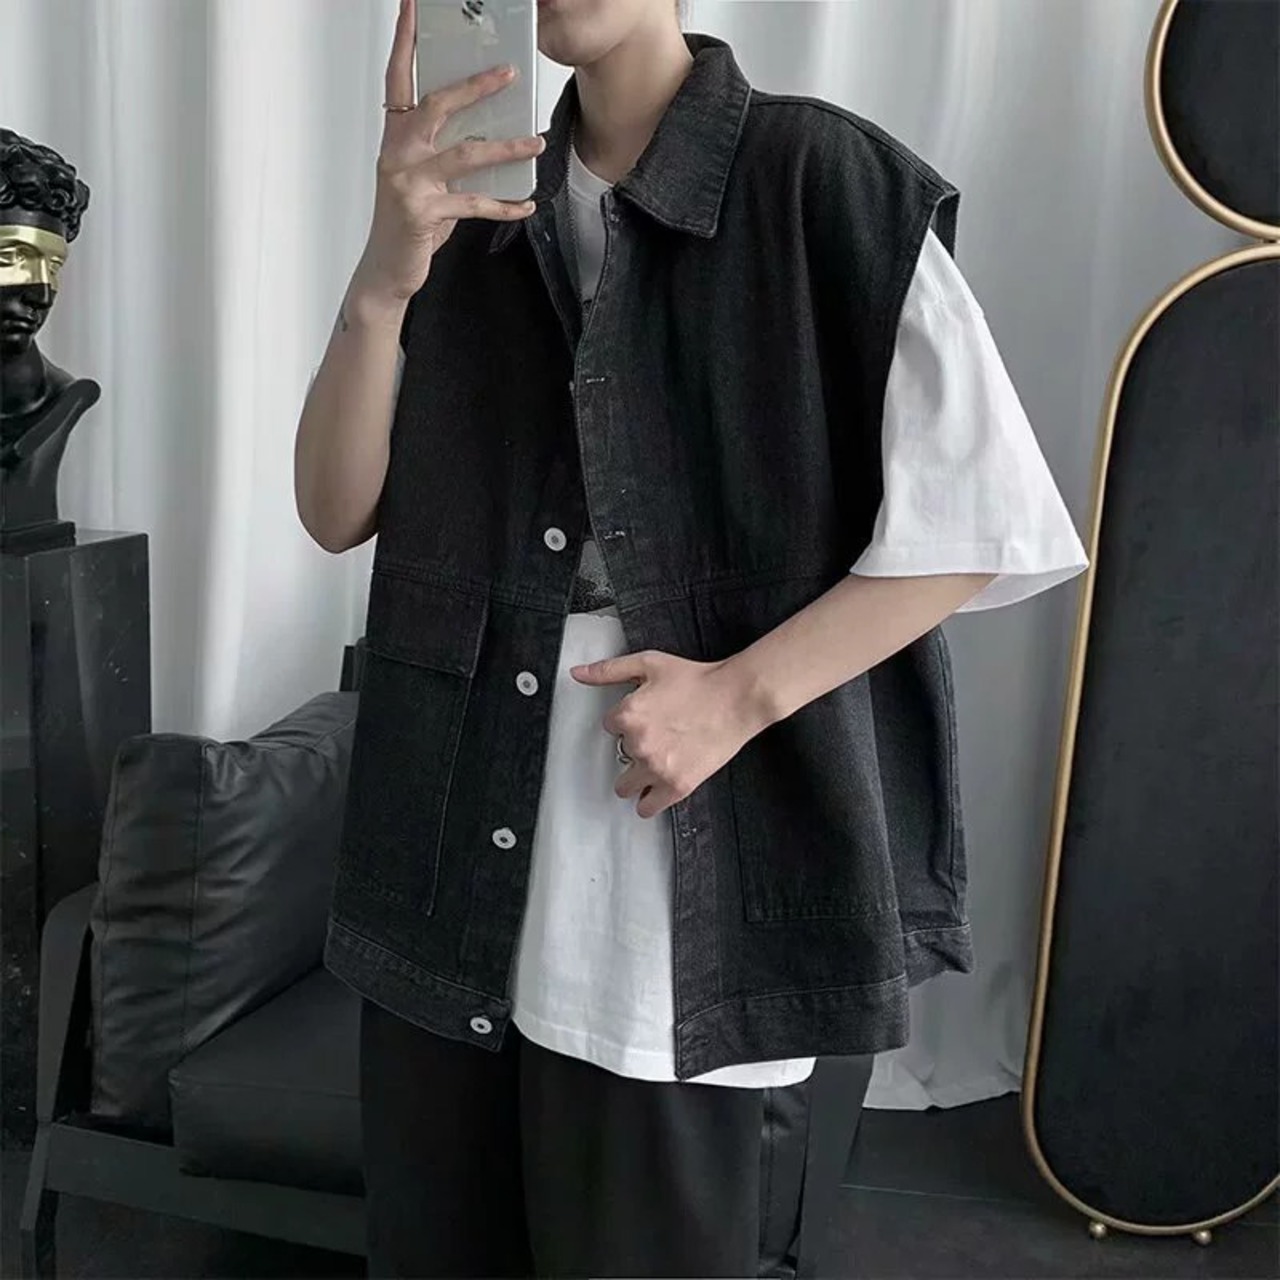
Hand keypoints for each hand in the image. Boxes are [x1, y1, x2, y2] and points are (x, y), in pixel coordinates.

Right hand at [355, 0, 545, 302]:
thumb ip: (448, 153)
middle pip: (437, 105)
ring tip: (536, 142)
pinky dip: (504, 206)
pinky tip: (527, 205)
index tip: (413, 5)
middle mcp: (397, 153)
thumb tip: (491, 132)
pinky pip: (474, 204)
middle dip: (475, 86)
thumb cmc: (409, 222)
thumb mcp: (426, 179)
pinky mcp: (422, 212)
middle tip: (509, 72)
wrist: (388, 271)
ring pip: (464, 153)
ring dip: (505, 148)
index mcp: (396, 136)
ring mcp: (407, 182)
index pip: (400, 77)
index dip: (406, 40)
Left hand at [570, 651, 769, 818]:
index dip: (627, 720)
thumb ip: (609, 670)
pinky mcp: (677, 786)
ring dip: (636, 778)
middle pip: (619, 756)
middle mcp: (638, 744)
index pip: (610, 726)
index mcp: (628, 715)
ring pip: (626, 787)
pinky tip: (656, 789)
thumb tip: (578, 673)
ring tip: (655, 764)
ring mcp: (657, 768)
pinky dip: (649, 801)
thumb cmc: (697, 679)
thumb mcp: (649, 664)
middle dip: (633, 748)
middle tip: (656, 737)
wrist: (736, 698)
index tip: (645, 718)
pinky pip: (647, 807)